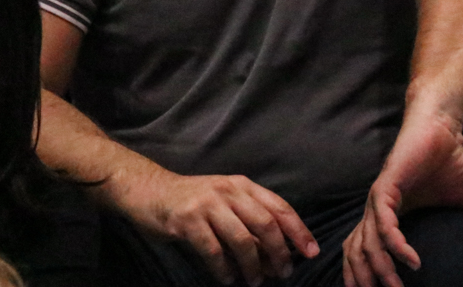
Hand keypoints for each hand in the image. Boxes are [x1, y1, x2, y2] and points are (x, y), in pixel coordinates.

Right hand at [121, 170, 317, 285]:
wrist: (151, 190)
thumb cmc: (194, 201)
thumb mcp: (226, 202)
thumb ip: (250, 222)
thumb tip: (276, 254)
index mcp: (244, 186)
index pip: (280, 208)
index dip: (299, 231)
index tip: (311, 252)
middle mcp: (230, 191)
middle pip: (266, 223)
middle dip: (280, 251)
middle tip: (284, 273)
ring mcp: (208, 204)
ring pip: (241, 239)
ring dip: (252, 265)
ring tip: (255, 282)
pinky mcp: (187, 220)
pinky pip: (212, 250)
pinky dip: (223, 269)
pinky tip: (227, 279)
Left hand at [343, 110, 462, 286]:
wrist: (443, 127)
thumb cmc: (448, 158)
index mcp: (390, 214)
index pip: (366, 249)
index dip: (366, 273)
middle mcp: (378, 209)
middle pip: (359, 252)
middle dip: (367, 279)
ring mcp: (379, 198)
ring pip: (368, 242)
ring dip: (380, 268)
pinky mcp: (386, 186)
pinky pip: (383, 221)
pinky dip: (395, 243)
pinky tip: (410, 259)